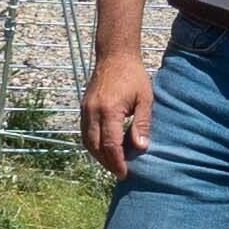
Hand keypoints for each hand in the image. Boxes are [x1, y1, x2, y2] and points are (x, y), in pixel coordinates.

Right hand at [80, 48, 153, 177]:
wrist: (115, 55)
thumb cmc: (134, 76)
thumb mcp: (145, 99)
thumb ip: (142, 124)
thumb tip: (141, 147)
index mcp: (109, 110)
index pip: (111, 144)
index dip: (117, 162)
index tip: (124, 173)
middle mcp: (93, 112)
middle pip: (96, 147)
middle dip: (107, 163)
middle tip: (120, 172)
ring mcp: (85, 110)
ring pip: (87, 141)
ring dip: (98, 156)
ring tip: (112, 164)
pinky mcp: (83, 108)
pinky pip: (85, 132)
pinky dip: (93, 144)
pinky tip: (104, 149)